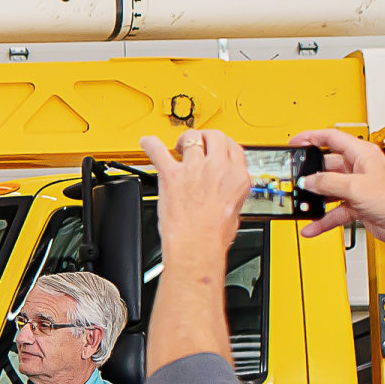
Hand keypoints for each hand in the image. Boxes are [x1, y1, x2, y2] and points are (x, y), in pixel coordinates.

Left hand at [138, 129, 252, 274]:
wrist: (197, 247)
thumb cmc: (214, 236)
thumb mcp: (236, 210)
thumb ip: (229, 193)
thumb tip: (222, 190)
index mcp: (237, 176)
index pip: (233, 147)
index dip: (222, 145)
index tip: (214, 148)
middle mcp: (217, 168)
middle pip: (214, 136)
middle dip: (205, 137)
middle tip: (196, 145)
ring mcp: (194, 170)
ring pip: (190, 138)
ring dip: (182, 140)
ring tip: (176, 148)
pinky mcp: (172, 176)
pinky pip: (158, 150)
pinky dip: (150, 144)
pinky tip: (147, 143)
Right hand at [284, 127, 384, 247]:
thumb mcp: (355, 187)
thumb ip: (327, 182)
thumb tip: (309, 181)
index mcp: (363, 153)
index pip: (332, 138)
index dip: (311, 138)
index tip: (294, 143)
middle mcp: (360, 168)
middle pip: (327, 166)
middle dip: (311, 176)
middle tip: (296, 181)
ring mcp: (358, 187)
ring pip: (329, 190)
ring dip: (316, 200)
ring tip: (303, 205)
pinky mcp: (357, 204)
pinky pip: (334, 210)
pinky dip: (323, 218)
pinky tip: (313, 225)